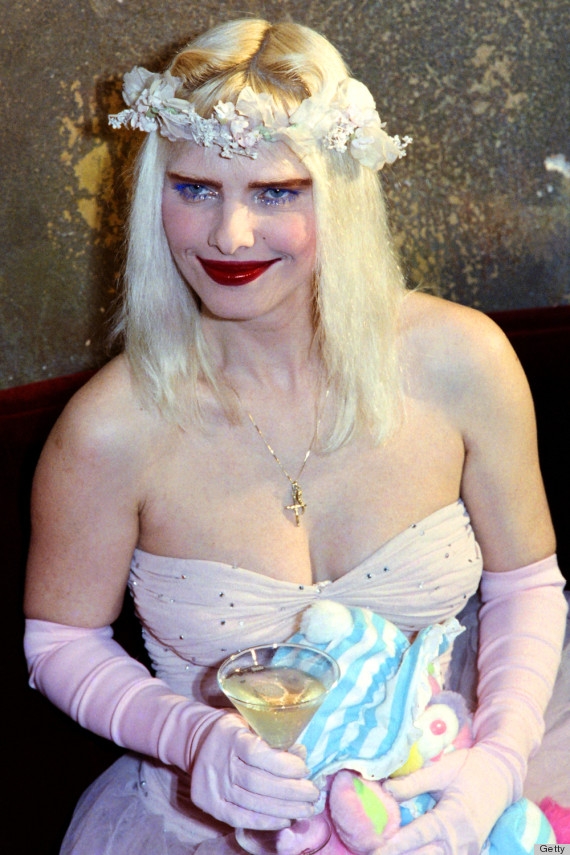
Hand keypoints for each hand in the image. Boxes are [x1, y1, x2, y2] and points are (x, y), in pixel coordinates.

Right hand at [191, 711, 319, 829]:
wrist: (199, 742)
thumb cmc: (236, 730)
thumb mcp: (252, 721)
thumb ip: (275, 735)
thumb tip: (301, 753)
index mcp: (231, 736)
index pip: (258, 754)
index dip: (284, 765)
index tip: (304, 769)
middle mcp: (219, 762)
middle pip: (258, 782)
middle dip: (291, 791)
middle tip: (313, 794)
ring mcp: (213, 786)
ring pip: (252, 803)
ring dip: (284, 809)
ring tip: (306, 809)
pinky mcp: (210, 805)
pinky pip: (240, 818)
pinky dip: (265, 821)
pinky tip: (285, 819)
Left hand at [372, 745, 511, 854]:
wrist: (501, 776)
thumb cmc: (469, 769)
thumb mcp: (442, 770)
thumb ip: (414, 782)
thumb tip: (385, 789)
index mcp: (454, 818)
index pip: (421, 835)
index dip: (398, 843)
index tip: (379, 848)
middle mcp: (461, 842)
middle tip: (375, 853)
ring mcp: (466, 852)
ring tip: (386, 854)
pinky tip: (406, 853)